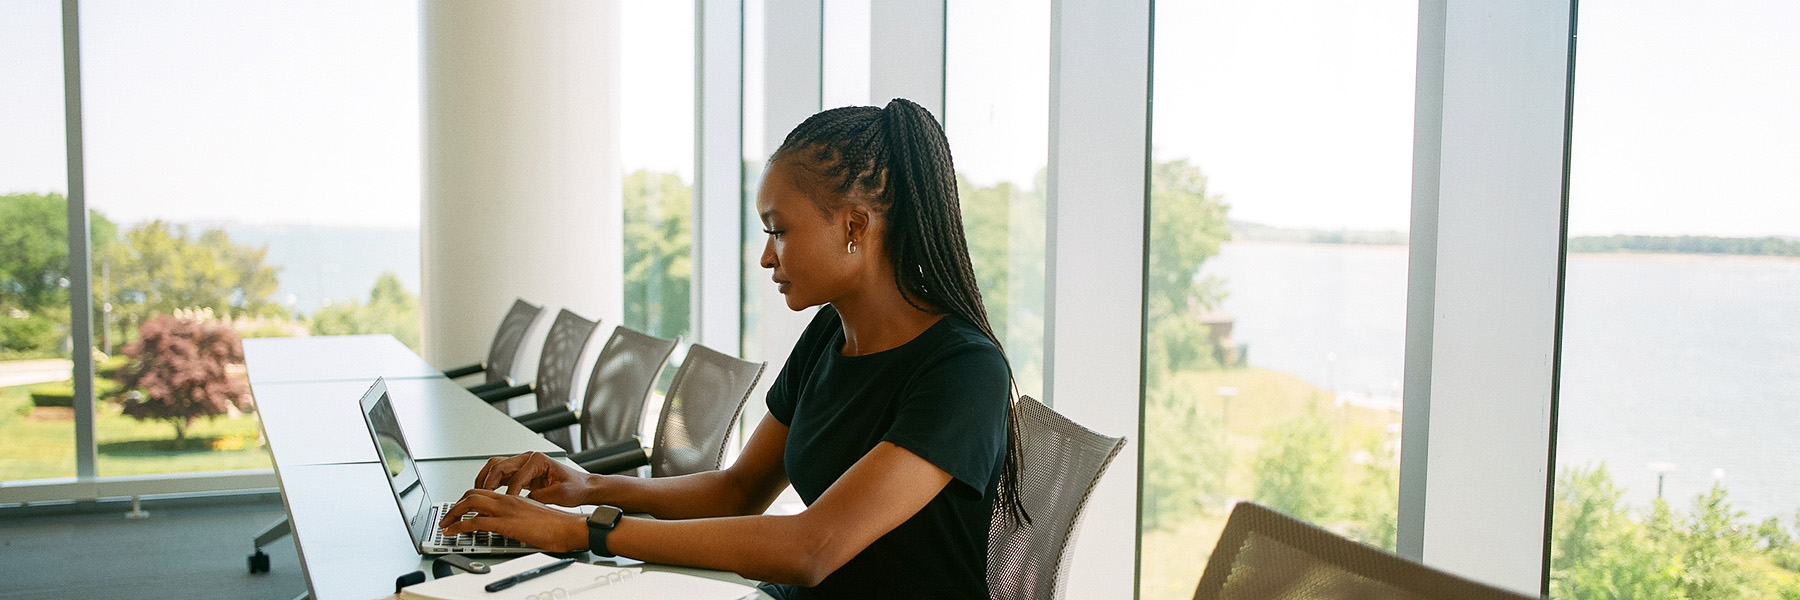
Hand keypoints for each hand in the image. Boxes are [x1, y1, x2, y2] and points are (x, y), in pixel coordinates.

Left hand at [437, 489, 588, 551]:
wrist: (568, 527)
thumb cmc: (557, 524)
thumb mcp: (532, 514)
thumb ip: (517, 514)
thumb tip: (508, 522)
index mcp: (513, 497)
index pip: (483, 491)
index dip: (467, 500)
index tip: (459, 509)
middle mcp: (507, 499)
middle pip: (472, 494)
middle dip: (455, 505)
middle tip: (447, 516)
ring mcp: (505, 510)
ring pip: (470, 504)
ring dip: (452, 514)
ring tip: (445, 525)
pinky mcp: (505, 523)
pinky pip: (475, 522)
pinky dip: (460, 527)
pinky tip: (454, 532)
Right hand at [474, 451, 597, 506]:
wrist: (584, 486)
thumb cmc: (576, 487)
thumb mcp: (560, 495)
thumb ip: (541, 497)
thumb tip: (523, 502)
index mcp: (538, 460)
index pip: (516, 477)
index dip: (509, 493)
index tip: (506, 506)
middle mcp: (528, 458)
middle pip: (499, 466)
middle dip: (488, 483)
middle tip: (481, 499)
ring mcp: (523, 464)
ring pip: (495, 467)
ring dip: (485, 480)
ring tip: (477, 495)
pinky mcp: (521, 472)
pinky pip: (500, 474)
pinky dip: (491, 482)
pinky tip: (486, 495)